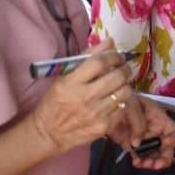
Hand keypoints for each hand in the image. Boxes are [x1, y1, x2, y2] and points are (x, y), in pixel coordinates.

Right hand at [29, 39, 133, 154]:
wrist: (49, 132)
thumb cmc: (55, 102)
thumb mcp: (64, 78)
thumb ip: (87, 58)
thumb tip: (110, 42)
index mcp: (71, 82)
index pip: (99, 62)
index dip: (113, 56)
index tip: (118, 56)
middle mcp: (84, 97)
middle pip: (117, 77)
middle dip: (125, 69)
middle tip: (124, 69)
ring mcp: (95, 113)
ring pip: (124, 92)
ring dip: (125, 85)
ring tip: (120, 85)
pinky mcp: (103, 126)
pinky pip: (123, 109)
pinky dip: (121, 102)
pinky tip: (115, 101)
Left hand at [107, 96, 174, 169]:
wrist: (106, 105)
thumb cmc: (123, 99)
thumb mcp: (132, 106)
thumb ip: (138, 124)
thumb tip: (137, 144)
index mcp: (159, 118)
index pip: (173, 131)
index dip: (173, 139)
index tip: (166, 145)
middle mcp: (154, 130)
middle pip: (166, 147)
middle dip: (164, 157)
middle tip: (157, 164)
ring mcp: (144, 139)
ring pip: (154, 155)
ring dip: (151, 162)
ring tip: (144, 164)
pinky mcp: (132, 145)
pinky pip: (141, 157)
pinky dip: (140, 162)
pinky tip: (136, 162)